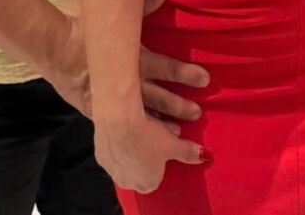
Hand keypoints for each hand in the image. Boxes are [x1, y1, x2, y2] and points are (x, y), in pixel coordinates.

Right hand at [48, 0, 209, 118]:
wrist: (56, 50)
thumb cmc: (86, 30)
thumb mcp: (114, 15)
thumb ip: (142, 3)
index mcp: (133, 58)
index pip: (166, 67)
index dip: (186, 74)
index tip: (205, 79)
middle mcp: (127, 81)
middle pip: (159, 96)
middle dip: (179, 105)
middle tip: (198, 112)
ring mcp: (113, 99)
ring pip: (144, 113)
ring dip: (162, 121)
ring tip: (180, 131)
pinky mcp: (100, 110)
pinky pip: (123, 125)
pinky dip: (138, 130)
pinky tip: (149, 138)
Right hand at [95, 112, 210, 192]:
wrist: (117, 121)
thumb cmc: (148, 137)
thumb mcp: (172, 144)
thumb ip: (188, 152)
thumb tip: (206, 156)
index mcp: (146, 184)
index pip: (156, 177)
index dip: (161, 161)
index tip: (164, 146)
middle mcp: (127, 181)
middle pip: (140, 169)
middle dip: (148, 153)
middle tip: (156, 134)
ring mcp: (111, 168)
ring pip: (126, 158)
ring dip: (133, 146)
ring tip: (141, 125)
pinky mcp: (99, 152)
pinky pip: (113, 148)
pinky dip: (119, 139)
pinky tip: (124, 125)